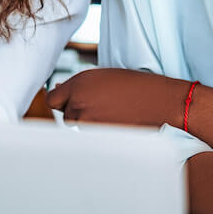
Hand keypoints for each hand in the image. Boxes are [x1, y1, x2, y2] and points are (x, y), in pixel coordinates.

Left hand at [45, 68, 187, 127]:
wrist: (160, 101)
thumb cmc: (134, 85)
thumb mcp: (103, 76)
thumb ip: (78, 86)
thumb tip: (58, 90)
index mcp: (79, 84)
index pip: (52, 100)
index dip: (62, 101)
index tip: (70, 103)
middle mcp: (79, 102)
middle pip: (65, 115)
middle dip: (77, 112)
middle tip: (100, 106)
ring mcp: (88, 121)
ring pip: (78, 127)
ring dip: (88, 123)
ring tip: (111, 113)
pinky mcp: (99, 136)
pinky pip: (91, 137)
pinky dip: (100, 133)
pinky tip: (116, 122)